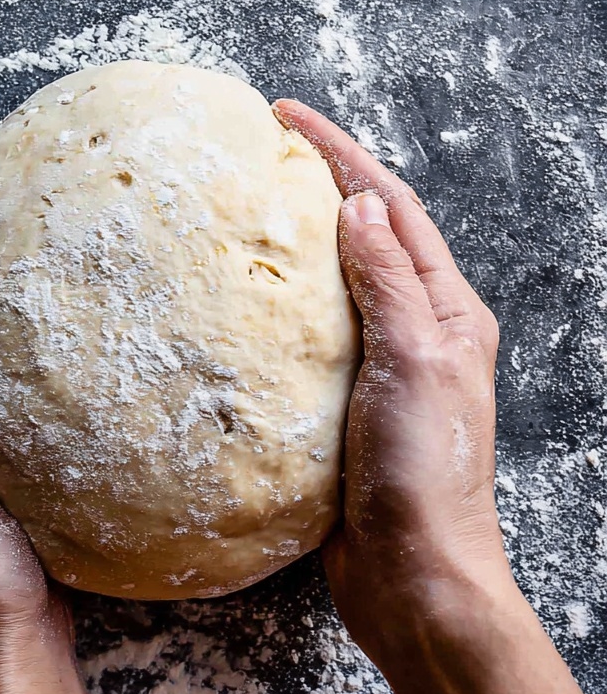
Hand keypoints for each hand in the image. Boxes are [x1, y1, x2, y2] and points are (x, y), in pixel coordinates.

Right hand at [273, 101, 511, 663]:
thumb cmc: (426, 476)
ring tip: (250, 210)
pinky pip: (310, 339)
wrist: (414, 577)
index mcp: (449, 313)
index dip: (343, 155)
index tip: (289, 116)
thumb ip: (387, 282)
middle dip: (323, 184)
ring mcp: (381, 369)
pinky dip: (280, 309)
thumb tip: (361, 204)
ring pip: (336, 285)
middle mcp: (420, 332)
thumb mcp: (413, 363)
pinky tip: (243, 305)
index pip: (393, 209)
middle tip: (265, 149)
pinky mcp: (344, 407)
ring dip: (299, 242)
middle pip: (368, 236)